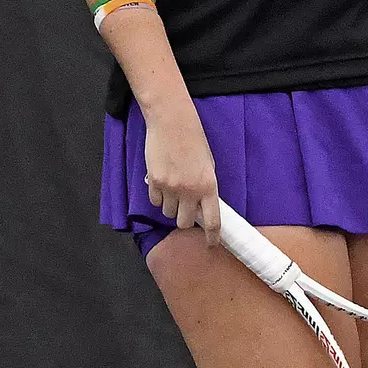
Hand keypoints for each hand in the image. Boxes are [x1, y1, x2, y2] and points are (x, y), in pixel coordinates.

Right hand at [142, 96, 220, 246]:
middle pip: (184, 222)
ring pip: (167, 213)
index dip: (212, 236)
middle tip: (186, 208)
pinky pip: (155, 201)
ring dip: (171, 206)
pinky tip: (163, 182)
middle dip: (185, 219)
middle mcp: (189, 190)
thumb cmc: (195, 141)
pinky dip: (158, 197)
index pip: (212, 220)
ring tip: (174, 188)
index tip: (212, 244)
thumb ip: (205, 186)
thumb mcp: (208, 164)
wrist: (173, 123)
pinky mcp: (154, 182)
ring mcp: (170, 187)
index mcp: (209, 185)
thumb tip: (202, 206)